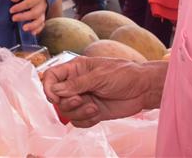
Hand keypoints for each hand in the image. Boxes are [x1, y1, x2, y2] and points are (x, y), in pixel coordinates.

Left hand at [9, 0, 46, 33]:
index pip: (29, 3)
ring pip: (40, 21)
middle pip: (34, 13)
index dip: (20, 7)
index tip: (11, 10)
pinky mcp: (43, 18)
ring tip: (23, 28)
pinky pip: (42, 25)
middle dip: (24, 17)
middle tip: (13, 18)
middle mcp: (42, 6)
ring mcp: (43, 13)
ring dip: (32, 25)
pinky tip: (32, 33)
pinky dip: (38, 29)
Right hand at [41, 57, 164, 126]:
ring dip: (78, 112)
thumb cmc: (123, 74)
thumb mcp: (99, 76)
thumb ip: (77, 84)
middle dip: (67, 102)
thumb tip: (56, 89)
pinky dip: (85, 121)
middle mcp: (76, 85)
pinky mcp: (92, 112)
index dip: (48, 87)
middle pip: (57, 97)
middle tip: (80, 100)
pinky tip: (97, 114)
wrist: (143, 89)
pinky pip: (78, 121)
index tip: (54, 97)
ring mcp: (84, 99)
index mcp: (75, 69)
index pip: (51, 76)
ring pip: (67, 111)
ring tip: (94, 108)